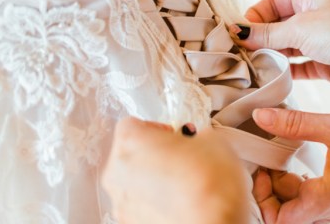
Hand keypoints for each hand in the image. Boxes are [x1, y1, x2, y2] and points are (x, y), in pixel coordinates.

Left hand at [102, 119, 248, 223]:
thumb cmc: (210, 183)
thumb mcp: (212, 140)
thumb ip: (195, 136)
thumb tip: (197, 141)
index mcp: (130, 142)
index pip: (132, 124)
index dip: (156, 128)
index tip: (175, 136)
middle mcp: (117, 172)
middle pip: (130, 154)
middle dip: (154, 154)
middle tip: (183, 158)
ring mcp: (122, 204)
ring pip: (134, 182)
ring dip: (154, 179)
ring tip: (185, 185)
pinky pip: (141, 206)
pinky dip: (156, 203)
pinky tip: (181, 204)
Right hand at [231, 0, 329, 91]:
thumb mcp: (299, 28)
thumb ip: (267, 33)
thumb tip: (240, 32)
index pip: (273, 1)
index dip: (255, 16)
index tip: (240, 33)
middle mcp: (318, 13)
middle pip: (280, 24)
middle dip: (262, 37)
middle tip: (242, 52)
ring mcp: (324, 38)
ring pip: (289, 45)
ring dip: (273, 55)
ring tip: (253, 66)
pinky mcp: (329, 61)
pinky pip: (301, 64)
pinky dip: (287, 70)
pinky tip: (272, 77)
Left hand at [251, 108, 329, 223]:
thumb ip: (295, 123)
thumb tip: (261, 115)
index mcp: (327, 200)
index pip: (280, 220)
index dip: (263, 198)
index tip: (263, 169)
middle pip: (288, 215)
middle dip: (273, 191)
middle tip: (271, 160)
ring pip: (303, 210)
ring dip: (289, 189)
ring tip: (287, 160)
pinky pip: (320, 204)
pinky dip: (306, 189)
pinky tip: (307, 167)